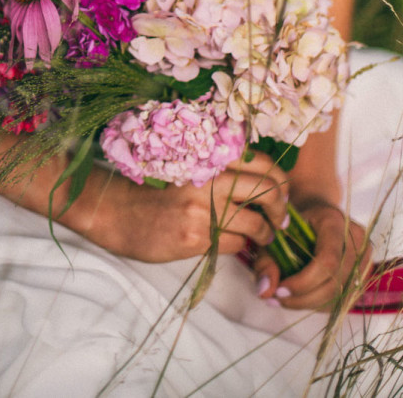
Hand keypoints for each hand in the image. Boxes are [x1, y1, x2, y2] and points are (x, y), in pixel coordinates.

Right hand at [66, 152, 288, 263]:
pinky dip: (242, 246)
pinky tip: (235, 243)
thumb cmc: (156, 190)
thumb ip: (220, 170)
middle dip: (280, 208)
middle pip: (267, 191)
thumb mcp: (189, 169)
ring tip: (264, 235)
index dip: (279, 180)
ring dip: (266, 233)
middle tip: (280, 218)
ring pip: (256, 222)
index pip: (260, 162)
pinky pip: (236, 243)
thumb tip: (262, 180)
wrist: (122, 213)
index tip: (281, 192)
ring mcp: (204, 209)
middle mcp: (209, 179)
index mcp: (209, 158)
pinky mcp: (197, 237)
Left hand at [253, 198, 371, 309]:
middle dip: (303, 298)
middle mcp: (357, 240)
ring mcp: (365, 258)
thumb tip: (265, 292)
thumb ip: (266, 261)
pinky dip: (320, 304)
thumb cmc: (294, 223)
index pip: (327, 261)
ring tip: (284, 298)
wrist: (317, 214)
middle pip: (335, 283)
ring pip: (340, 296)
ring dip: (309, 304)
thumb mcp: (274, 234)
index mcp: (335, 222)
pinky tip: (301, 297)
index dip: (304, 282)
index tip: (279, 291)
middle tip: (276, 299)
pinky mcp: (364, 275)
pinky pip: (344, 300)